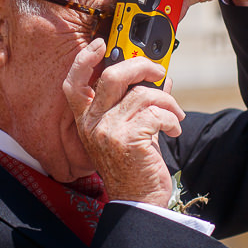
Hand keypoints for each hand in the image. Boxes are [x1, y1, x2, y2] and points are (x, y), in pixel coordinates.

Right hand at [62, 39, 184, 205]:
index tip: (100, 44)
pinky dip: (170, 119)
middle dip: (141, 67)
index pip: (73, 85)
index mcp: (86, 122)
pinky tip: (173, 131)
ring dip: (167, 102)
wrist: (138, 203)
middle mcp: (92, 124)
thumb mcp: (130, 133)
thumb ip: (138, 106)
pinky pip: (155, 113)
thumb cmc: (134, 169)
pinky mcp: (127, 140)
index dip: (84, 61)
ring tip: (174, 116)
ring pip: (142, 95)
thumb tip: (159, 81)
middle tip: (158, 72)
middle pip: (112, 77)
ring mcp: (108, 131)